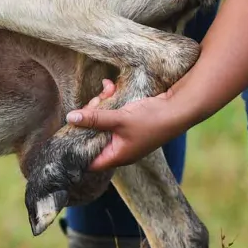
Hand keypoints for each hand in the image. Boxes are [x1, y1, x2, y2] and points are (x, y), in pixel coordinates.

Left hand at [66, 78, 193, 169]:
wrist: (179, 108)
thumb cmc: (152, 120)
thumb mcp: (119, 119)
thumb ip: (94, 118)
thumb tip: (70, 118)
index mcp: (117, 155)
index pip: (88, 160)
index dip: (76, 148)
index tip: (68, 131)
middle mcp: (120, 148)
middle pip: (93, 135)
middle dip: (90, 117)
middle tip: (95, 103)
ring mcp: (125, 135)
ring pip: (102, 121)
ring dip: (101, 104)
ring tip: (106, 91)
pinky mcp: (130, 122)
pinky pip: (113, 113)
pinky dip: (111, 100)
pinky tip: (111, 86)